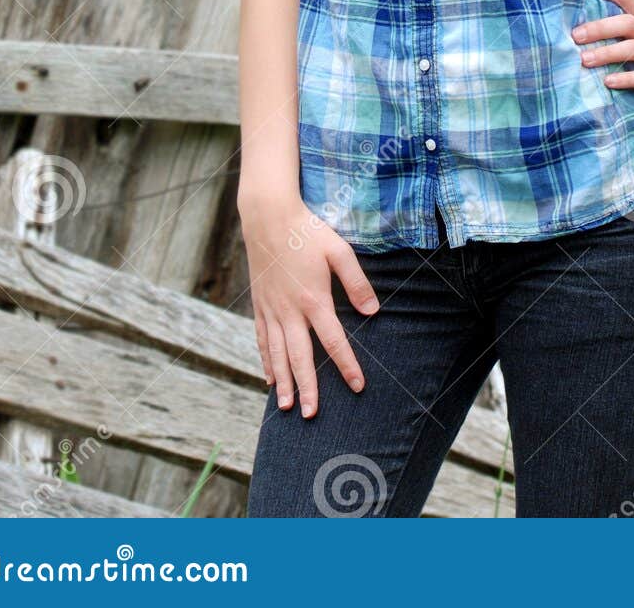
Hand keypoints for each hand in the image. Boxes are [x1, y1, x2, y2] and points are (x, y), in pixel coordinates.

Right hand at [239, 193, 380, 417]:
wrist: (268, 218)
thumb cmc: (307, 232)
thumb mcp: (339, 251)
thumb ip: (357, 282)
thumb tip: (373, 311)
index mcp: (314, 300)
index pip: (333, 341)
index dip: (347, 365)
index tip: (357, 386)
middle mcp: (290, 311)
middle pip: (300, 357)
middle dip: (308, 388)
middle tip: (311, 415)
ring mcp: (272, 309)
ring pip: (277, 354)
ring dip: (284, 382)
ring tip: (287, 407)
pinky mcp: (260, 304)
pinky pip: (261, 340)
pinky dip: (265, 362)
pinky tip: (270, 378)